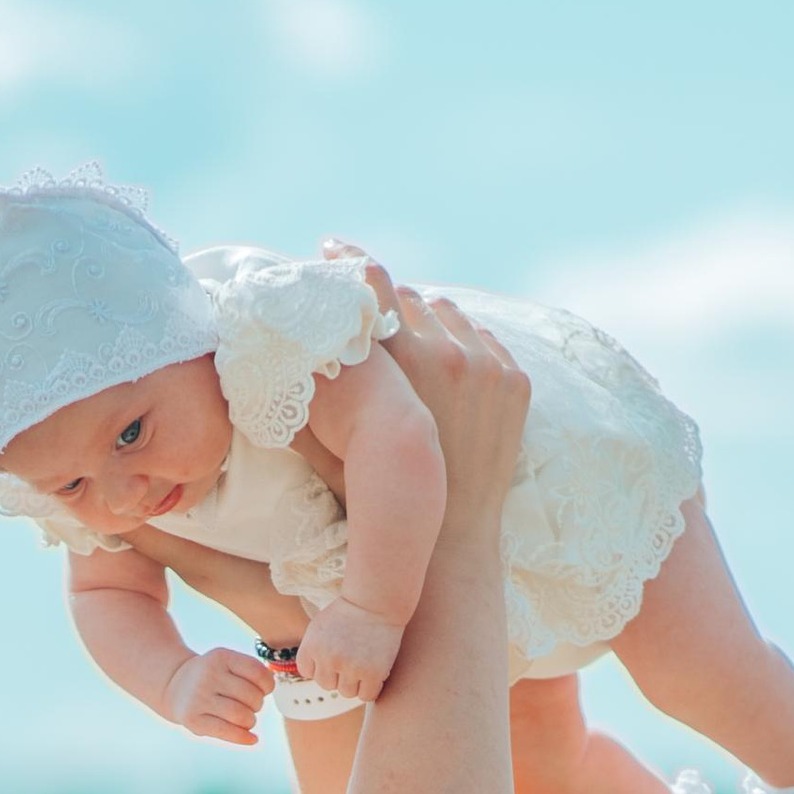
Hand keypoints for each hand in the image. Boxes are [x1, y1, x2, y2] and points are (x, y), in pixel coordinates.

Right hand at [165, 648, 269, 743]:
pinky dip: (244, 738)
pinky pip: (227, 732)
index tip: (263, 690)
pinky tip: (252, 738)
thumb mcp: (227, 662)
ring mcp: (199, 698)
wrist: (174, 685)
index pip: (258, 673)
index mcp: (221, 657)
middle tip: (250, 705)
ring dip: (250, 721)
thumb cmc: (212, 677)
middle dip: (257, 705)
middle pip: (252, 697)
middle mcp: (208, 675)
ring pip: (242, 716)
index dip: (268, 686)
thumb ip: (250, 671)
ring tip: (245, 719)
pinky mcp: (193, 720)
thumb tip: (271, 687)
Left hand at [296, 599, 403, 703]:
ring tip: (362, 664)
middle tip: (350, 657)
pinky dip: (369, 689)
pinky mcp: (373, 672)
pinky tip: (373, 674)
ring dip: (353, 683)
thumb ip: (312, 649)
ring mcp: (351, 667)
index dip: (320, 664)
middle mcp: (328, 659)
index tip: (333, 652)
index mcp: (311, 647)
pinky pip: (366, 695)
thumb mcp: (319, 626)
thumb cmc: (348, 611)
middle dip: (337, 674)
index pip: (308, 672)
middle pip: (326, 684)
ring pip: (346, 692)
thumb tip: (313, 675)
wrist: (376, 600)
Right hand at [321, 251, 524, 531]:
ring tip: (414, 356)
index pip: (372, 281)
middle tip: (375, 327)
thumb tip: (279, 345)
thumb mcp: (329, 442)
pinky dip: (464, 347)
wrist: (449, 543)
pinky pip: (483, 338)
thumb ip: (308, 388)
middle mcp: (445, 353)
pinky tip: (446, 375)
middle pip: (411, 298)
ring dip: (429, 325)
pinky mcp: (514, 381)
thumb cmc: (377, 499)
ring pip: (449, 313)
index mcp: (398, 363)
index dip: (349, 261)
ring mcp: (486, 366)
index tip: (333, 250)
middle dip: (390, 309)